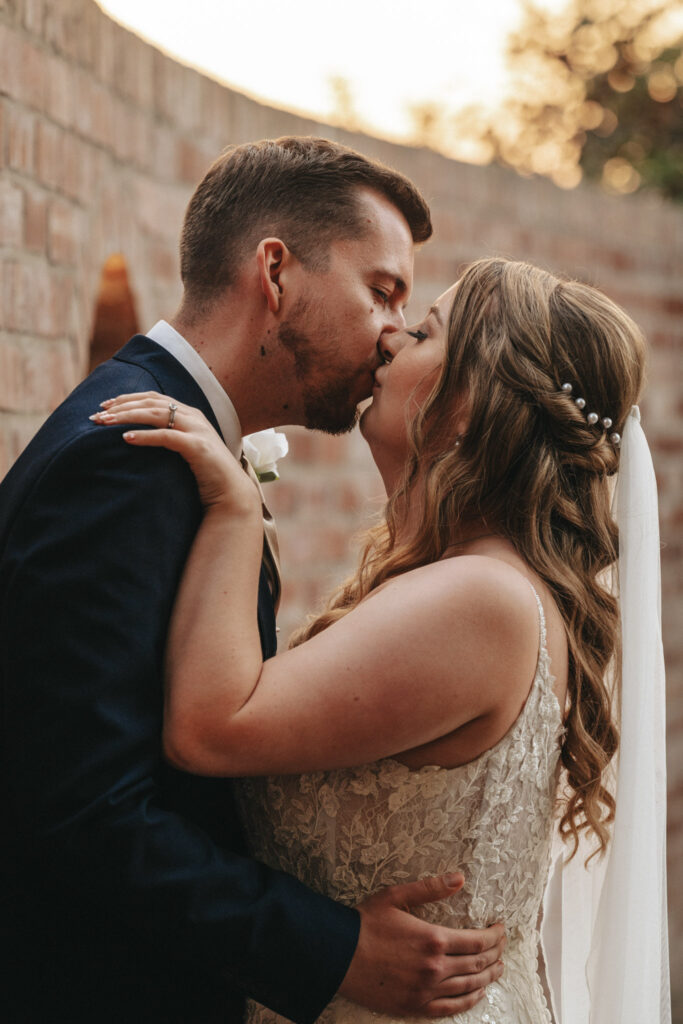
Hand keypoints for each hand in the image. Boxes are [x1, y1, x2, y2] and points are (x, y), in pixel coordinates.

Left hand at [90, 392, 259, 514]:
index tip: (103, 406)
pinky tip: (126, 438)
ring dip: (127, 416)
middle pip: (151, 402)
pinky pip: (166, 436)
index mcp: (190, 414)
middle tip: (96, 415)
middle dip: (120, 406)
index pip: (153, 397)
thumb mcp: (184, 451)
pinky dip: (145, 436)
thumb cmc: (204, 476)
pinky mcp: (198, 447)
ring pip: (157, 414)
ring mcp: (197, 430)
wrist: (231, 494)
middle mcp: (194, 417)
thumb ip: (168, 438)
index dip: (127, 398)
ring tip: (105, 423)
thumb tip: (137, 438)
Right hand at [338, 874, 504, 1016]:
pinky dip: (469, 1001)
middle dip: (496, 954)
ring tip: (498, 968)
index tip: (501, 928)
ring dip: (488, 977)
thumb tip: (459, 877)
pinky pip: (451, 1007)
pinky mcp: (415, 1006)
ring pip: (469, 987)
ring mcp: (426, 990)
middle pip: (478, 964)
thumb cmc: (366, 922)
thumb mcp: (397, 897)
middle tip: (503, 947)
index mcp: (434, 939)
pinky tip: (477, 994)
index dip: (495, 936)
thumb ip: (430, 888)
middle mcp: (435, 968)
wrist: (339, 955)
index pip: (478, 941)